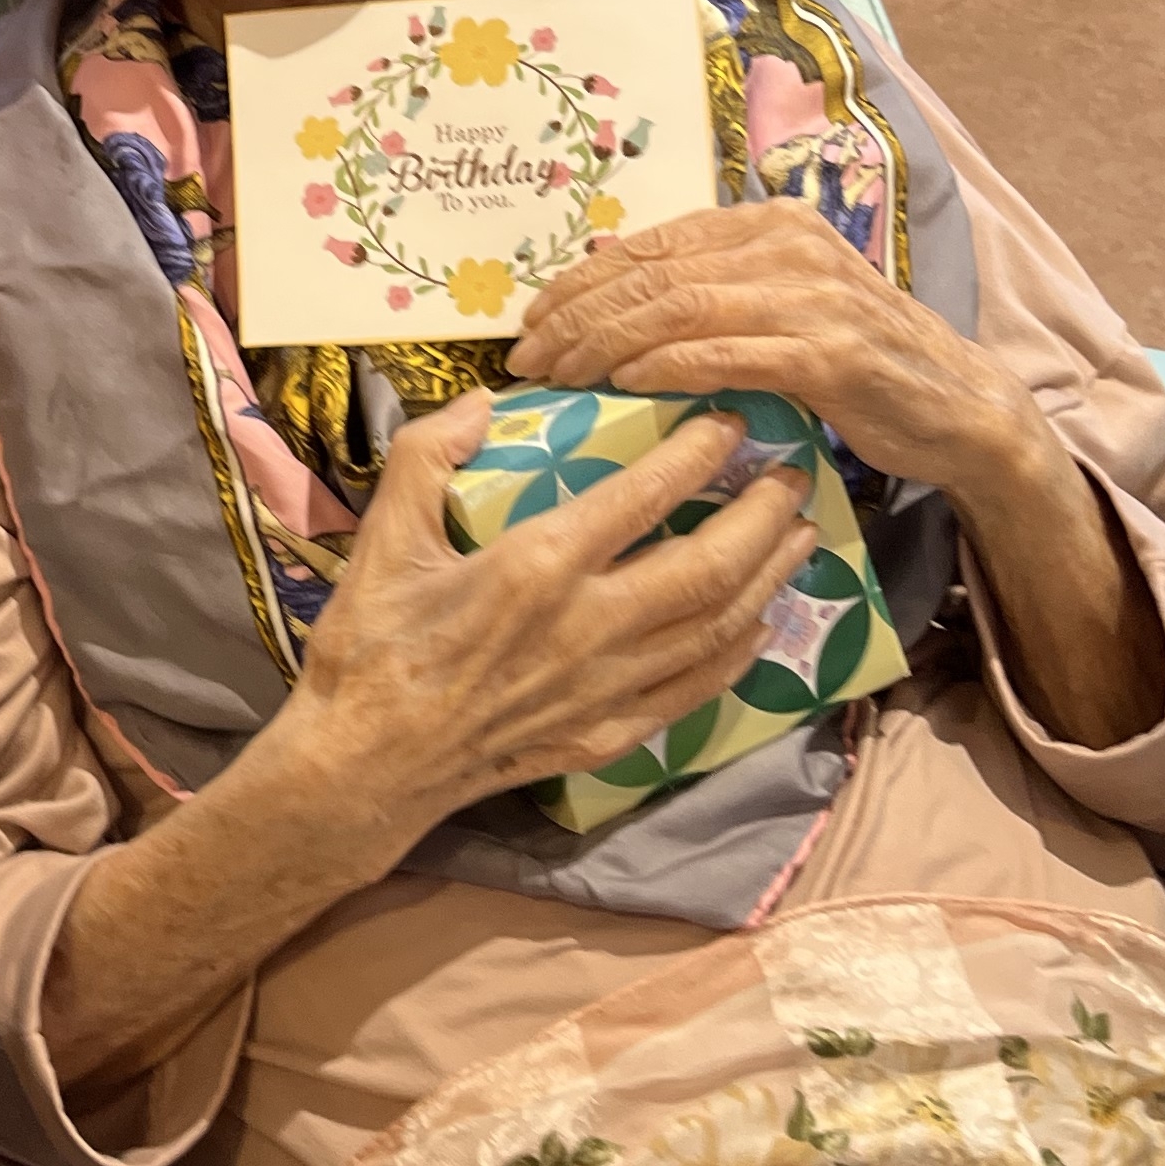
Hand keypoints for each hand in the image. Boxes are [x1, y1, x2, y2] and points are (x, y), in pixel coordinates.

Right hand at [265, 392, 818, 843]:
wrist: (368, 764)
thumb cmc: (372, 644)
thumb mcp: (383, 535)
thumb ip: (430, 454)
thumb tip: (486, 401)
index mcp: (538, 566)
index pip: (644, 496)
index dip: (698, 454)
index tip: (730, 422)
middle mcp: (590, 626)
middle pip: (709, 565)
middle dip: (761, 516)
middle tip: (792, 477)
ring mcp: (609, 687)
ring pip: (717, 627)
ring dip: (768, 578)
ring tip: (796, 537)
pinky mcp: (611, 734)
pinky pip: (697, 689)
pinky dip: (737, 652)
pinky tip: (758, 625)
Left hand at [506, 201, 1023, 492]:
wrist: (954, 405)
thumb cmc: (853, 362)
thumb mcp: (776, 307)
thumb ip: (709, 288)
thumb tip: (608, 281)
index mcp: (768, 224)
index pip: (652, 244)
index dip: (581, 281)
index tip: (531, 320)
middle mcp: (788, 246)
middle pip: (655, 275)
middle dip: (578, 315)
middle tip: (527, 357)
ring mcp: (812, 297)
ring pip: (680, 310)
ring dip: (605, 343)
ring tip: (559, 374)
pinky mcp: (830, 353)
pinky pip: (727, 353)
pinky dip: (667, 367)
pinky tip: (624, 384)